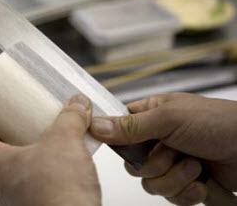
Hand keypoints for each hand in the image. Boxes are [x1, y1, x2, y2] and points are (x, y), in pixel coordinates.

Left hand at [0, 94, 100, 205]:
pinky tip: (64, 180)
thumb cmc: (58, 189)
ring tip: (54, 157)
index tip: (5, 125)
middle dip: (19, 148)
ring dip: (33, 168)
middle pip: (1, 162)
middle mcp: (1, 189)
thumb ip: (71, 118)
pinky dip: (45, 186)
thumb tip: (78, 103)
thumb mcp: (66, 140)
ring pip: (17, 181)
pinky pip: (33, 196)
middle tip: (36, 137)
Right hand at [90, 93, 236, 204]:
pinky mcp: (182, 181)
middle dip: (155, 165)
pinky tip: (200, 180)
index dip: (116, 140)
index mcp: (149, 116)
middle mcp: (155, 140)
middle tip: (172, 152)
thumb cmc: (216, 122)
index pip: (118, 129)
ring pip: (150, 183)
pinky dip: (186, 191)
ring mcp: (169, 161)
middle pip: (133, 164)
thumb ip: (131, 126)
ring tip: (193, 165)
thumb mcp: (169, 119)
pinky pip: (169, 196)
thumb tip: (97, 126)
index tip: (125, 147)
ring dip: (174, 178)